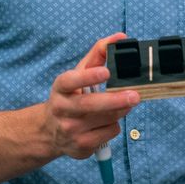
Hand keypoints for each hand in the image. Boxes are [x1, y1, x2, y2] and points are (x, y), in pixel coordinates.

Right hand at [41, 33, 139, 159]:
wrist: (49, 131)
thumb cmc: (70, 96)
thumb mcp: (78, 73)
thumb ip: (99, 53)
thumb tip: (121, 37)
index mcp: (61, 88)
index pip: (71, 80)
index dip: (88, 76)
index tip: (106, 71)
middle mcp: (62, 109)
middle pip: (92, 105)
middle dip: (116, 100)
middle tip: (135, 96)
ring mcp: (70, 130)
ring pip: (107, 119)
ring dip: (120, 110)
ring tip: (122, 104)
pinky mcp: (81, 146)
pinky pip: (110, 133)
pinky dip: (114, 125)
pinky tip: (106, 122)